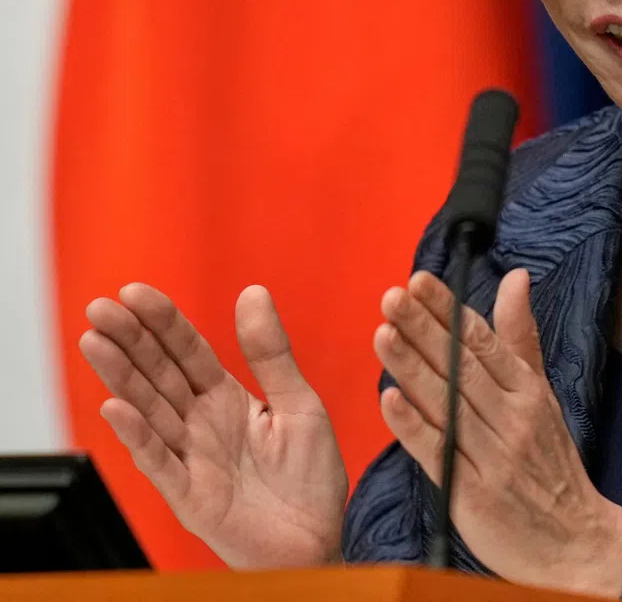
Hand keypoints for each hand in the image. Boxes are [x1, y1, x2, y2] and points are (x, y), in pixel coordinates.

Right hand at [79, 283, 348, 567]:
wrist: (318, 538)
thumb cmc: (308, 476)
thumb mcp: (299, 401)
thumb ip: (272, 352)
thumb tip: (253, 291)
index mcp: (225, 398)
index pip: (186, 351)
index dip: (162, 322)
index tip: (134, 291)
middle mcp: (200, 424)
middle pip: (158, 374)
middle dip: (130, 340)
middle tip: (99, 307)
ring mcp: (191, 458)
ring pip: (149, 410)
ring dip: (121, 377)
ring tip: (95, 342)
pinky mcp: (190, 496)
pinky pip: (159, 462)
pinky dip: (137, 436)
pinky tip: (114, 407)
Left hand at [374, 270, 621, 595]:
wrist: (574, 541)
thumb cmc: (549, 461)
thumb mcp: (541, 393)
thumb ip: (518, 337)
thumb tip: (515, 277)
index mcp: (527, 389)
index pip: (482, 340)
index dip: (448, 310)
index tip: (419, 281)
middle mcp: (511, 417)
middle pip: (461, 365)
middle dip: (424, 328)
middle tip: (392, 297)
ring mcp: (492, 456)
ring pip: (447, 403)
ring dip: (412, 367)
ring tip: (383, 333)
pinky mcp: (472, 496)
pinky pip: (439, 454)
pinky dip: (414, 428)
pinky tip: (389, 400)